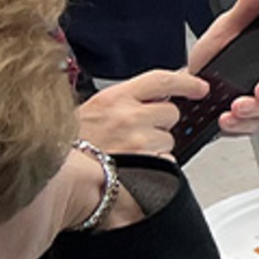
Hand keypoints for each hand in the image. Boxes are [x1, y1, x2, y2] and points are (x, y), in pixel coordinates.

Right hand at [76, 70, 210, 158]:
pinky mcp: (147, 167)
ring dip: (156, 146)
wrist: (58, 178)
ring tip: (128, 152)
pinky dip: (156, 165)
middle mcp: (127, 118)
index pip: (161, 79)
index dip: (186, 81)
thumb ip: (125, 100)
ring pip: (169, 140)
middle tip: (136, 132)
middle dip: (161, 122)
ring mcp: (138, 143)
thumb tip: (162, 92)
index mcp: (113, 99)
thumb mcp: (93, 111)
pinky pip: (166, 162)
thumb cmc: (71, 147)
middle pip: (171, 112)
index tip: (199, 86)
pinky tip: (134, 166)